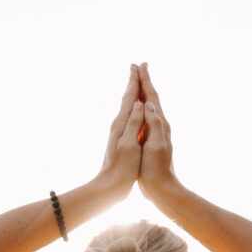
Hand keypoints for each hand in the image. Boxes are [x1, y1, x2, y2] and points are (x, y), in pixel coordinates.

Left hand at [97, 65, 144, 200]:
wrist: (110, 186)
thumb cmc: (122, 168)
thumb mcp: (129, 145)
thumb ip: (134, 123)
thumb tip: (140, 103)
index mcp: (122, 124)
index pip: (130, 97)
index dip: (135, 80)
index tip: (138, 65)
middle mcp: (119, 125)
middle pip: (128, 98)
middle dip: (134, 82)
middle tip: (137, 66)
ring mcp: (120, 132)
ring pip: (129, 107)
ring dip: (134, 93)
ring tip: (138, 83)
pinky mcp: (123, 140)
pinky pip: (131, 117)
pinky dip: (135, 108)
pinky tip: (137, 111)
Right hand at [137, 63, 178, 202]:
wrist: (162, 188)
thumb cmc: (156, 170)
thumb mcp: (155, 146)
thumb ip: (154, 125)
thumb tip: (149, 105)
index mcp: (160, 124)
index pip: (152, 97)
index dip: (145, 80)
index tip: (140, 65)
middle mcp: (160, 125)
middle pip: (151, 98)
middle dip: (144, 81)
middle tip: (138, 66)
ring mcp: (156, 133)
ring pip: (149, 106)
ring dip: (143, 92)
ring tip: (138, 81)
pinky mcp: (151, 140)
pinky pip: (145, 117)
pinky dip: (141, 108)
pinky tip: (138, 110)